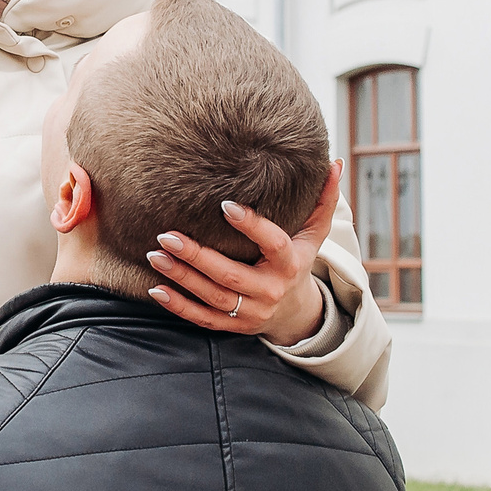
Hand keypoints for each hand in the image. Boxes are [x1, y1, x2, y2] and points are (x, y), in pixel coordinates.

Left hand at [144, 161, 343, 343]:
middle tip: (167, 235)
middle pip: (232, 276)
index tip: (225, 205)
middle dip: (197, 256)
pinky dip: (179, 307)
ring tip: (156, 255)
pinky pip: (204, 319)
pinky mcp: (234, 326)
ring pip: (213, 297)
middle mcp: (271, 291)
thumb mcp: (315, 233)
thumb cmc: (298, 260)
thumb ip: (324, 200)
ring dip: (182, 277)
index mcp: (291, 264)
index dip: (253, 226)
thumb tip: (335, 164)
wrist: (294, 311)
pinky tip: (156, 290)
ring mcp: (252, 312)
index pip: (274, 244)